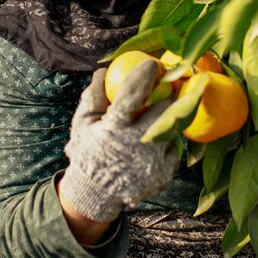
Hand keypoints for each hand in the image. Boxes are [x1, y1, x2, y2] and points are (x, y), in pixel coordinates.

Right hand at [58, 61, 179, 222]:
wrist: (95, 194)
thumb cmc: (88, 150)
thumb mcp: (83, 123)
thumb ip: (93, 96)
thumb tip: (104, 70)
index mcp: (113, 129)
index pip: (132, 95)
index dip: (145, 75)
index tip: (153, 63)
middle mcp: (136, 146)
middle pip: (163, 110)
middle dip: (169, 93)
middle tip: (168, 84)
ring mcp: (153, 162)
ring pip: (174, 127)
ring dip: (172, 114)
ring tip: (167, 106)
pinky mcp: (164, 174)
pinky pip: (175, 147)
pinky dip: (170, 139)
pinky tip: (161, 134)